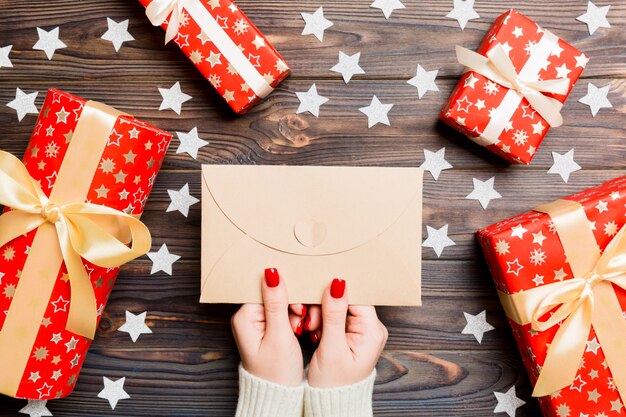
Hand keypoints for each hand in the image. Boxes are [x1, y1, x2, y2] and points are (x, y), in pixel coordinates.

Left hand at [231, 268, 306, 385]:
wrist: (279, 396)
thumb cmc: (276, 373)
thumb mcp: (279, 335)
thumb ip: (276, 302)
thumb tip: (272, 273)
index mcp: (245, 317)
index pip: (267, 290)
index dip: (287, 294)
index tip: (300, 308)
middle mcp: (248, 317)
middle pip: (276, 294)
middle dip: (294, 304)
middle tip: (304, 319)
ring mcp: (258, 322)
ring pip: (283, 303)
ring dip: (298, 312)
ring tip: (305, 327)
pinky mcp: (269, 328)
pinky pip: (285, 313)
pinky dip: (296, 319)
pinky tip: (303, 329)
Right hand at [306, 279, 387, 387]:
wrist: (332, 405)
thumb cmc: (334, 385)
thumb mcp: (331, 348)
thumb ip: (334, 314)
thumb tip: (337, 284)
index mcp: (372, 330)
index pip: (355, 296)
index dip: (334, 293)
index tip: (314, 293)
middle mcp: (370, 328)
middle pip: (346, 300)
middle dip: (324, 305)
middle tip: (309, 320)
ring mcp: (360, 331)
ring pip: (337, 307)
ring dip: (320, 314)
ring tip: (310, 329)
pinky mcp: (350, 334)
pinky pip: (335, 317)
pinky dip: (321, 321)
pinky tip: (313, 332)